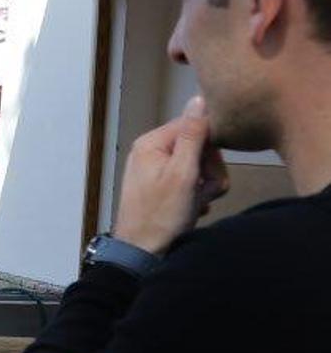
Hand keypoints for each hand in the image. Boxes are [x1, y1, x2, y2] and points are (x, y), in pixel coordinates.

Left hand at [113, 96, 229, 253]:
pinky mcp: (162, 189)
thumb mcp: (183, 173)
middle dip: (208, 172)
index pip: (195, 125)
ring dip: (204, 188)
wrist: (142, 253)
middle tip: (202, 193)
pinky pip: (191, 184)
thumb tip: (199, 98)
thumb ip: (192, 136)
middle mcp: (150, 153)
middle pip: (198, 148)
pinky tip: (190, 211)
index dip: (211, 148)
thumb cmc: (161, 215)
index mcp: (151, 143)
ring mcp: (155, 171)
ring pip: (198, 168)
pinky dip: (196, 198)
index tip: (210, 170)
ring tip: (195, 205)